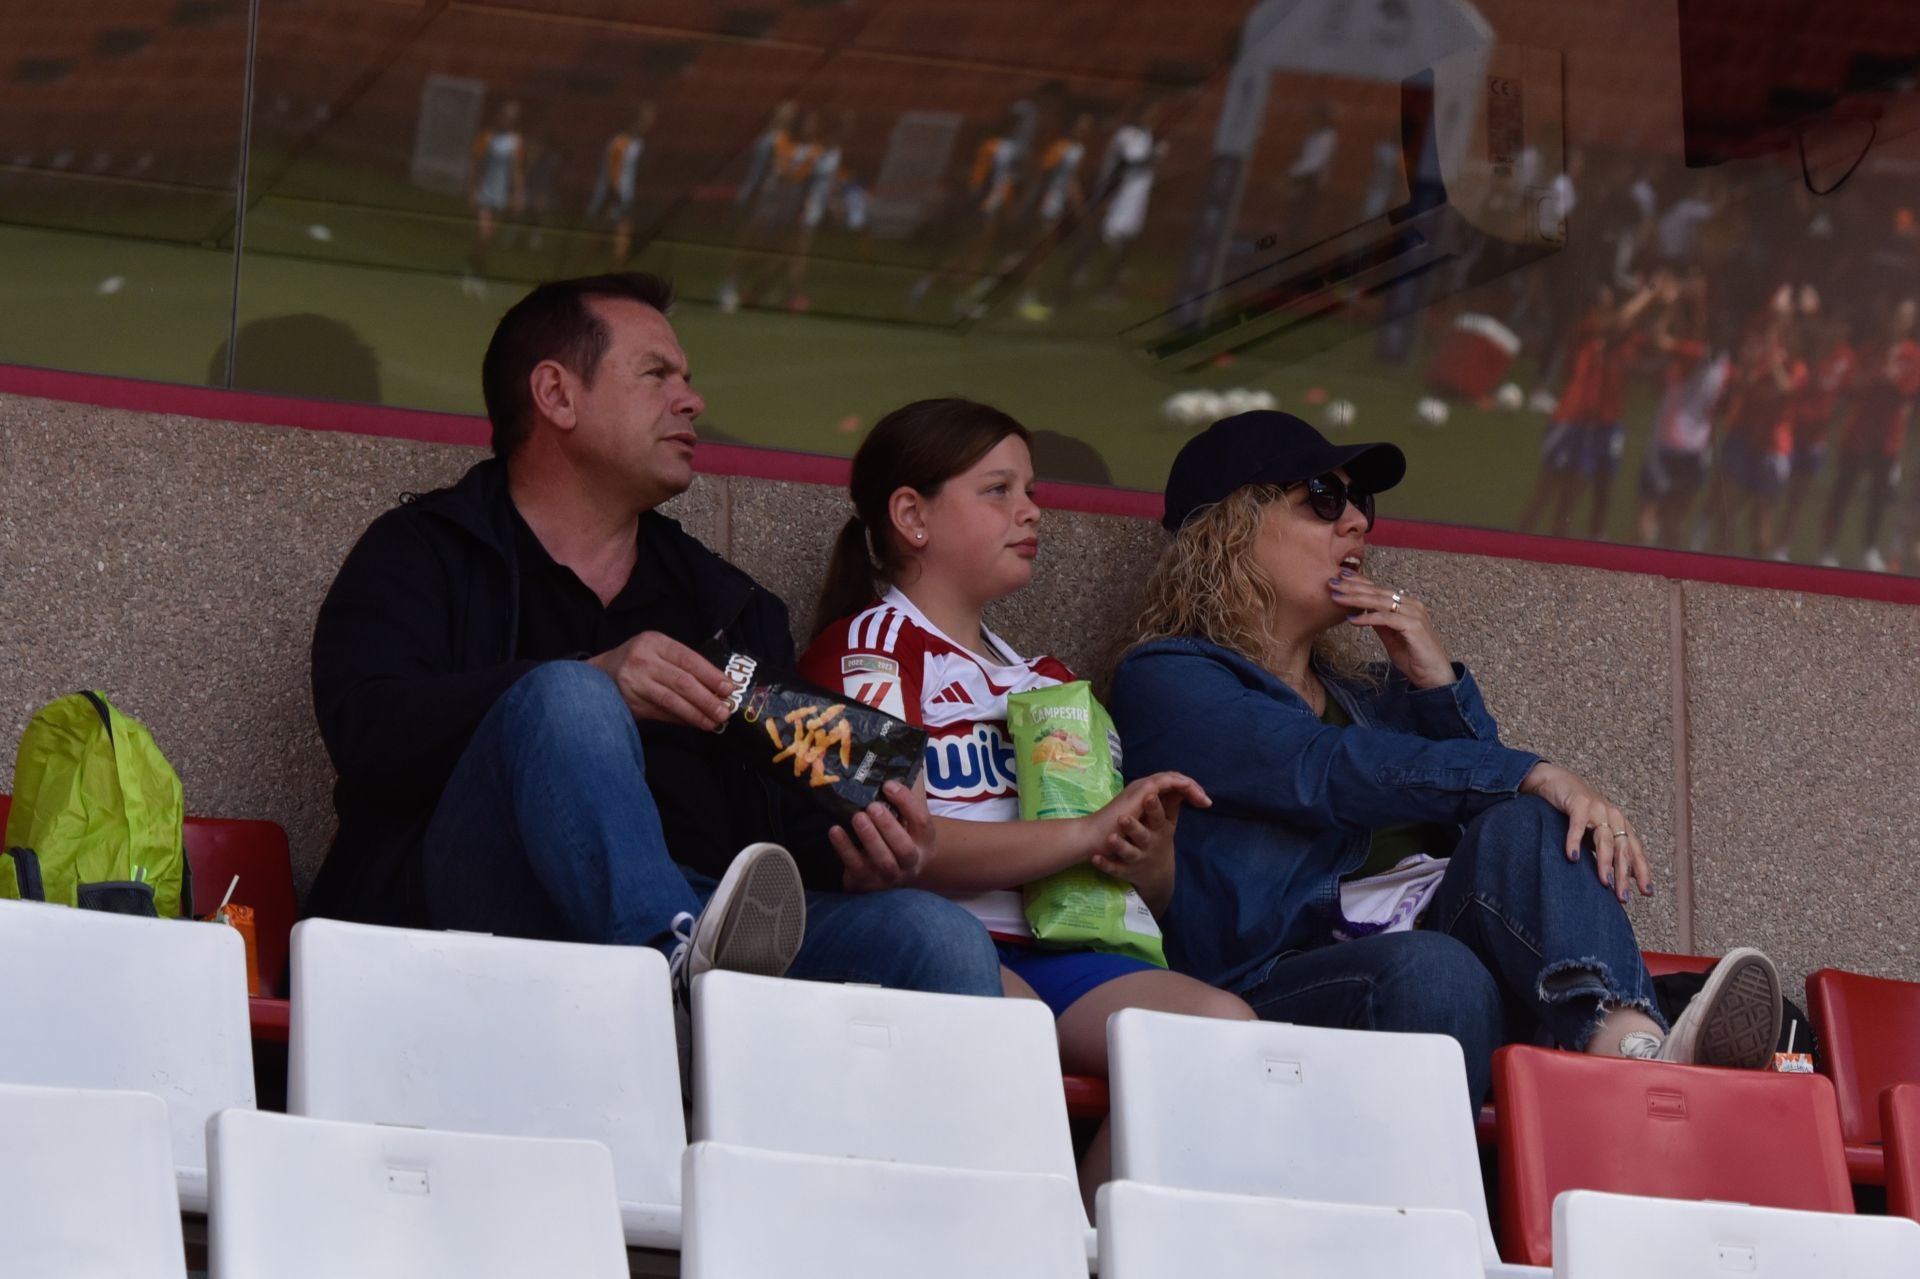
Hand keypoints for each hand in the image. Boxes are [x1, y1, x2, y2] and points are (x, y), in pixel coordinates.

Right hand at [587, 632, 734, 729]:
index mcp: (654, 642)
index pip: (688, 659)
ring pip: (671, 700)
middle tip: (725, 711)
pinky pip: (660, 712)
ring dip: (695, 713)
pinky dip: (680, 720)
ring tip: (714, 722)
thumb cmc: (638, 662)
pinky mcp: (629, 702)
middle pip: (681, 681)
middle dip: (706, 698)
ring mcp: (633, 682)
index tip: (729, 688)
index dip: (710, 675)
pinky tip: (695, 723)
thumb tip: (719, 689)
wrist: (599, 674)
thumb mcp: (657, 652)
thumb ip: (683, 666)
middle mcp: (642, 660)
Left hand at [830, 779, 932, 892]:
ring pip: (883, 860)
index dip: (907, 802)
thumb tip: (898, 757)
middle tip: (873, 806)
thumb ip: (904, 794)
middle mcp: (911, 861)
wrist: (885, 873)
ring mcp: (889, 875)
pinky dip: (844, 848)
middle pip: (904, 848)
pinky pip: (856, 866)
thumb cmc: (895, 835)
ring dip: (870, 838)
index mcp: (924, 841)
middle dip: (888, 826)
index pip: (921, 821)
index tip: (888, 785)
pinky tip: (835, 830)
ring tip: (857, 817)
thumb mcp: (905, 818)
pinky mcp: (866, 881)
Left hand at [1091, 789, 1181, 915]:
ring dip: (1120, 845)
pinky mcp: (1125, 870)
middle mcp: (1149, 843)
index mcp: (1160, 830)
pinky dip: (1105, 864)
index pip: (1159, 816)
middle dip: (1134, 826)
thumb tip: (1181, 782)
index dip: (1154, 806)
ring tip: (1110, 838)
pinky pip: (1114, 868)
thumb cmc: (1160, 839)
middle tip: (1124, 818)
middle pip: (1143, 835)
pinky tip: (1095, 858)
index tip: (1149, 796)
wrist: (1158, 875)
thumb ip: (1171, 803)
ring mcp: (1136, 857)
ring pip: (1128, 852)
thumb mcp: (1168, 824)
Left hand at [1329, 570, 1456, 688]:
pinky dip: (1368, 618)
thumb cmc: (1414, 657)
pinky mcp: (1414, 626)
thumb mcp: (1391, 637)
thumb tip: (1362, 611)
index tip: (1340, 577)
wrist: (1433, 676)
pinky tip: (1352, 620)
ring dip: (1356, 598)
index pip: (1379, 589)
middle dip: (1353, 586)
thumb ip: (1380, 623)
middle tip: (1332, 582)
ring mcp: (1414, 614)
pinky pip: (1386, 618)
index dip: (1359, 582)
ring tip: (1337, 597)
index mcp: (1406, 604)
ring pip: (1380, 601)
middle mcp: (1411, 604)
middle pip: (1377, 591)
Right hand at [1520, 762, 1653, 903]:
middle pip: (1622, 849)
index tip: (1646, 893)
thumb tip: (1622, 876)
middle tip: (1622, 896)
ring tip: (1604, 881)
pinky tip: (1572, 857)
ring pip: (1605, 839)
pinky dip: (1575, 842)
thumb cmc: (1576, 810)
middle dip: (1624, 875)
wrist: (1556, 780)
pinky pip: (1578, 826)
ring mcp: (1597, 809)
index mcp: (1621, 825)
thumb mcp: (1595, 831)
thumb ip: (1608, 849)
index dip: (1642, 872)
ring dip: (1605, 862)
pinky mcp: (1578, 803)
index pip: (1635, 851)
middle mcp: (1613, 816)